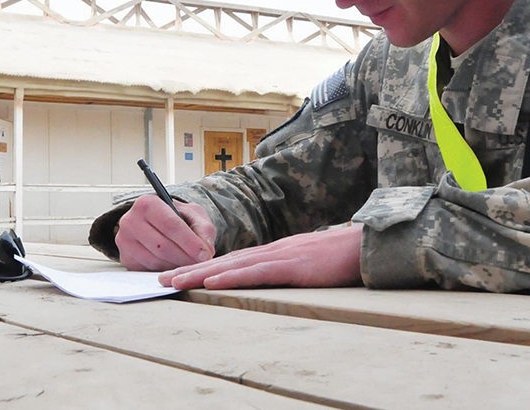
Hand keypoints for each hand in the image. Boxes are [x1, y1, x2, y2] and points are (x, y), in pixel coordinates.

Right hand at [115, 195, 215, 270]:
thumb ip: (203, 229)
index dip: (190, 242)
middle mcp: (130, 220)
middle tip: (201, 263)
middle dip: (186, 257)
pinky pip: (148, 270)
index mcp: (147, 203)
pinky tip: (177, 266)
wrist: (157, 223)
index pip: (170, 225)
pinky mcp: (126, 258)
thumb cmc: (176, 217)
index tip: (205, 254)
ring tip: (191, 263)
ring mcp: (124, 241)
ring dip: (177, 266)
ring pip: (155, 261)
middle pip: (162, 246)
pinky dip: (166, 271)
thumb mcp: (193, 215)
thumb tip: (206, 250)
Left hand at [158, 224, 362, 289]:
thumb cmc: (343, 259)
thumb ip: (290, 269)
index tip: (179, 275)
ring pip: (232, 266)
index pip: (233, 260)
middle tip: (161, 279)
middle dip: (190, 269)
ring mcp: (282, 256)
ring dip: (200, 274)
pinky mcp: (293, 266)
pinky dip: (231, 278)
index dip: (204, 267)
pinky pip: (256, 273)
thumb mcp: (310, 265)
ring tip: (174, 282)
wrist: (368, 246)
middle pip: (224, 261)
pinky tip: (211, 282)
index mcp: (276, 252)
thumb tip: (273, 281)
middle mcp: (273, 250)